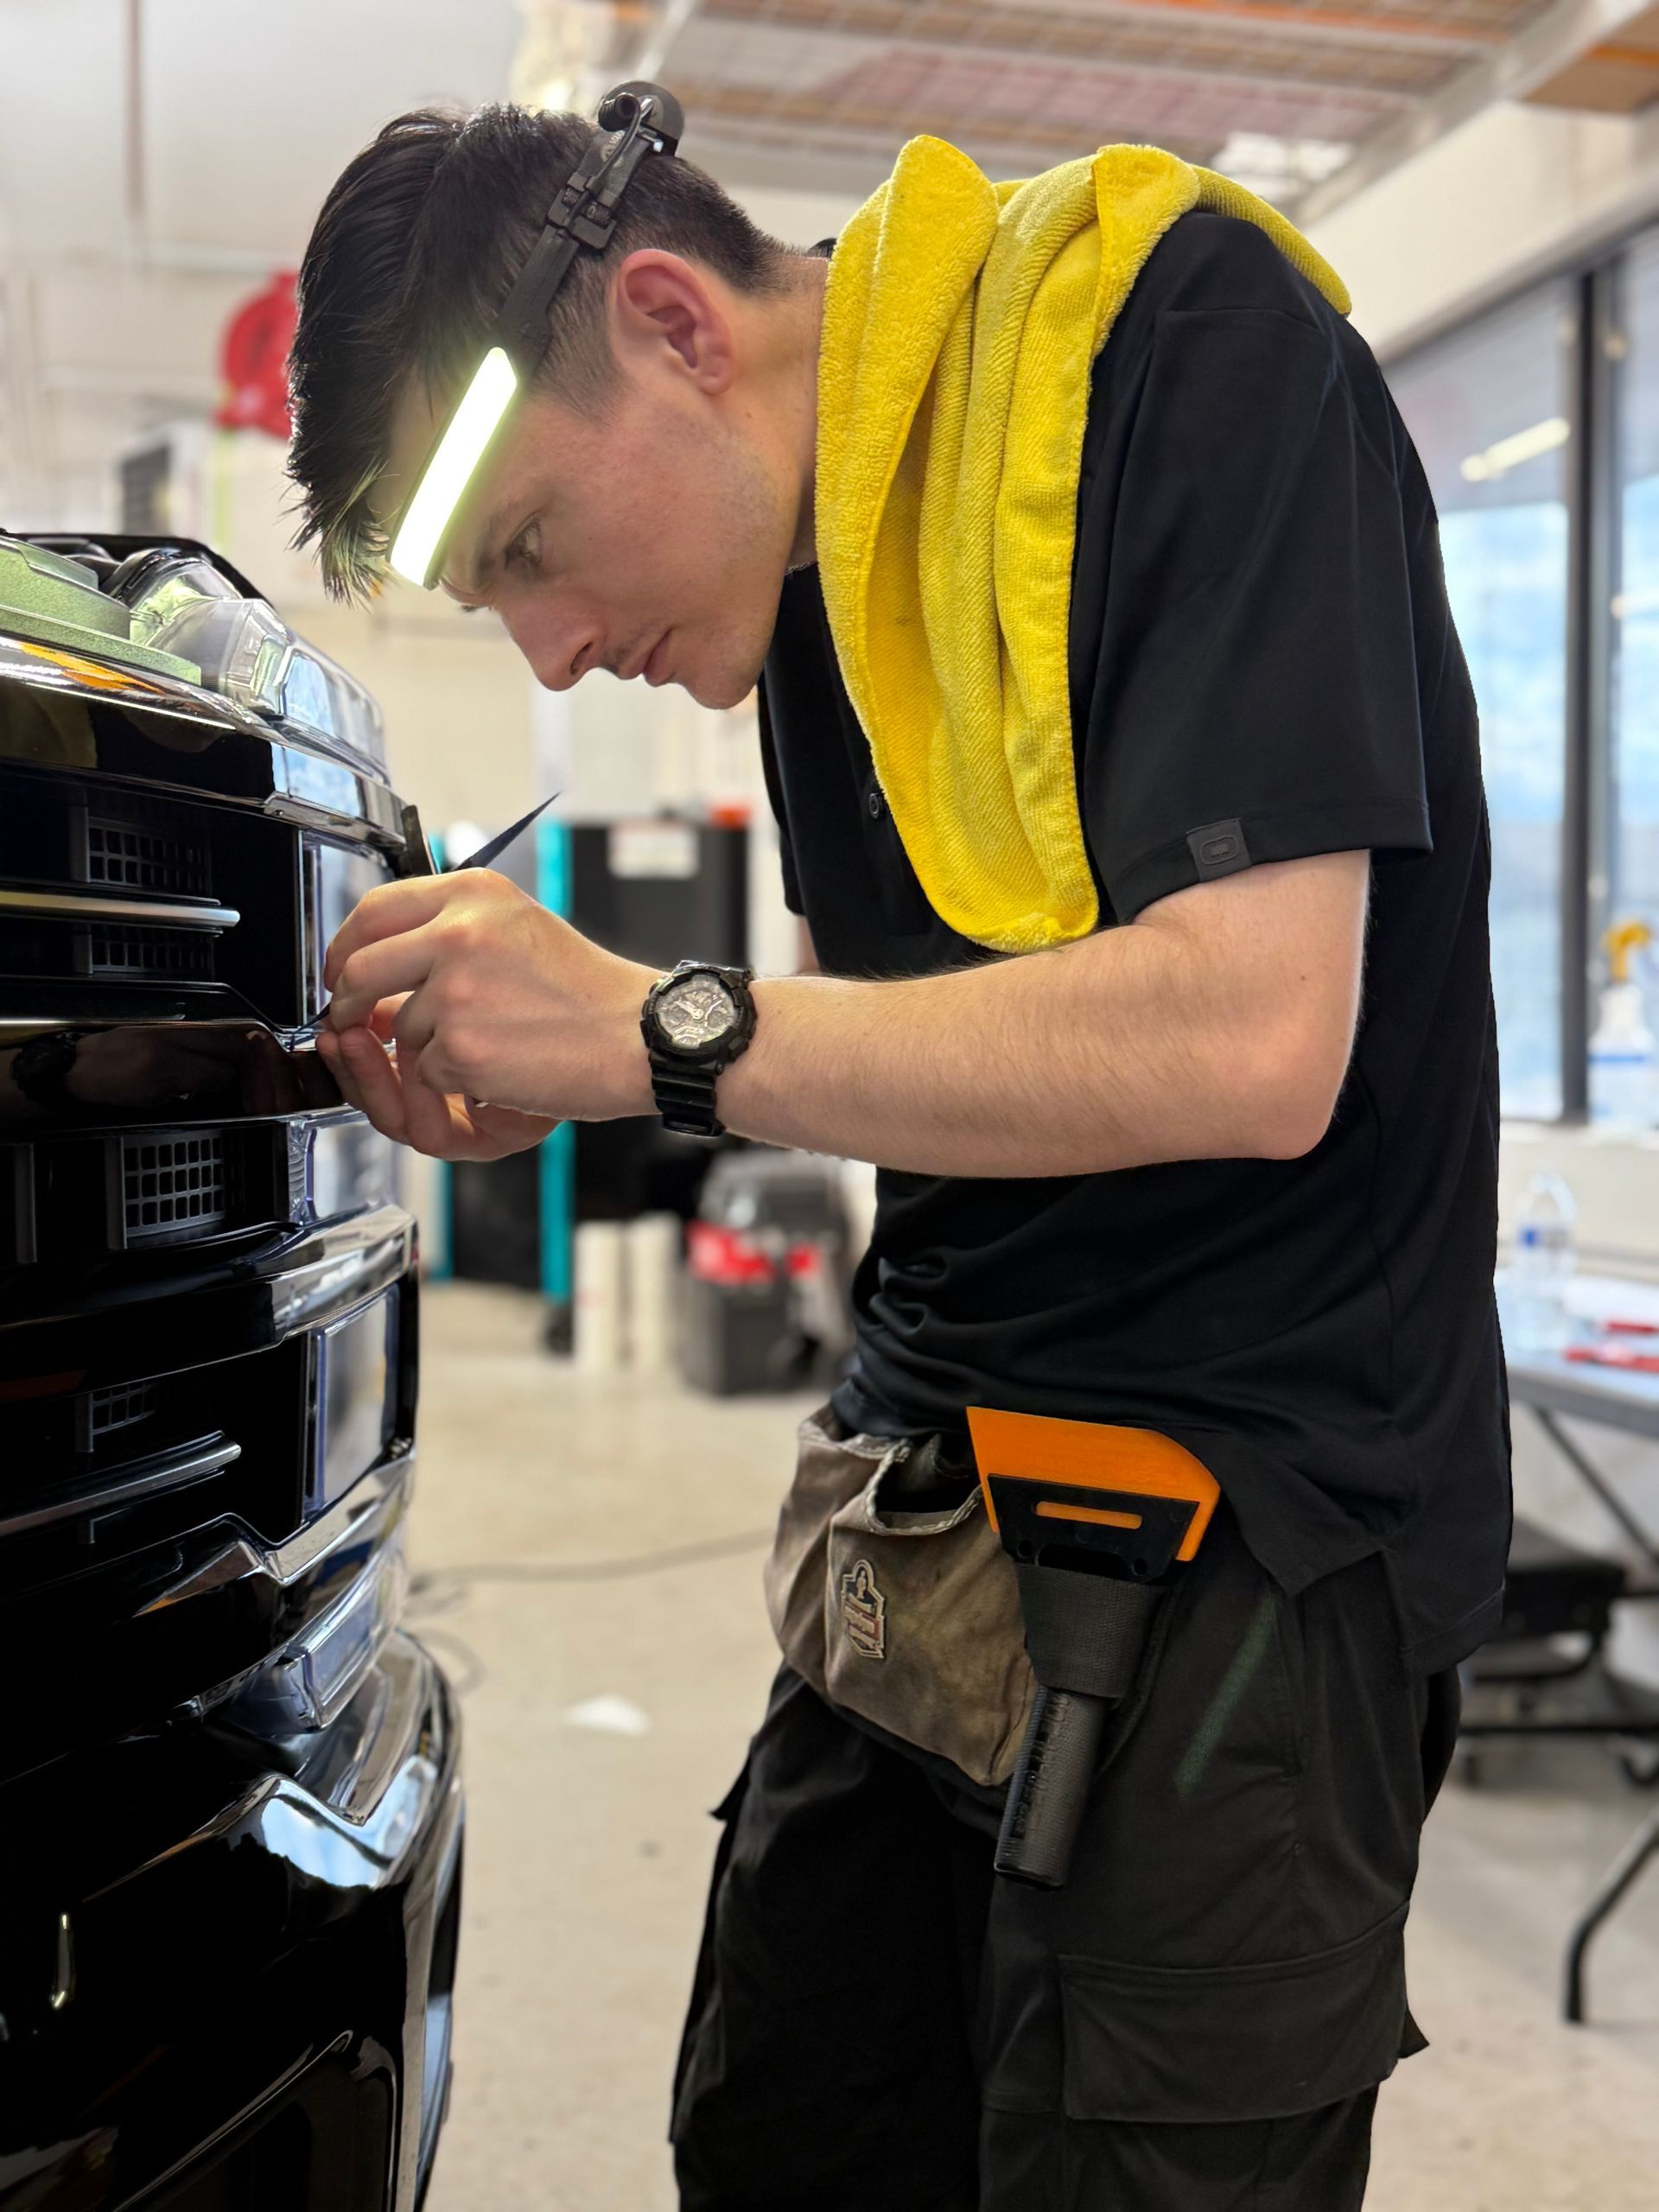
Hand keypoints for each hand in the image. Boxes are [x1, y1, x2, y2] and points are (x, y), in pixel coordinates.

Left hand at [317, 869, 656, 1159]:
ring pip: (399, 1028)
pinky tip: (499, 1064)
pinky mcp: (460, 1047)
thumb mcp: (518, 925)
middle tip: (359, 1021)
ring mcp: (455, 992)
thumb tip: (385, 953)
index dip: (343, 946)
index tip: (341, 971)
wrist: (635, 1035)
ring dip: (426, 1047)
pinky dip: (455, 1078)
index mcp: (473, 895)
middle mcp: (459, 934)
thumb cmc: (586, 990)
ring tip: (487, 1041)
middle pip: (361, 970)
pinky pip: (428, 1070)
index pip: (375, 910)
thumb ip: (453, 926)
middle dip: (350, 1004)